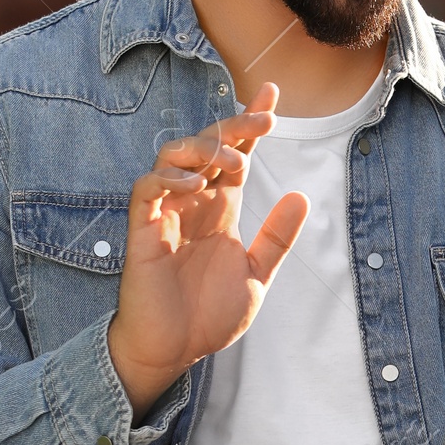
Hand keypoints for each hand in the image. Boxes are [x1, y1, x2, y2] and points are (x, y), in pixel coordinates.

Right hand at [106, 83, 308, 417]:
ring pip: (174, 154)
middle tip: (264, 120)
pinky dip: (169, 177)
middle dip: (236, 126)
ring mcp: (166, 212)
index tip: (273, 93)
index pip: (236, 154)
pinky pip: (148, 186)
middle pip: (209, 146)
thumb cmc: (207, 316)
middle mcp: (193, 203)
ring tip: (231, 164)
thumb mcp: (256, 275)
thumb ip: (276, 237)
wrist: (173, 350)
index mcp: (220, 210)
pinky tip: (194, 185)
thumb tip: (301, 196)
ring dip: (205, 149)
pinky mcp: (143, 227)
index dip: (251, 123)